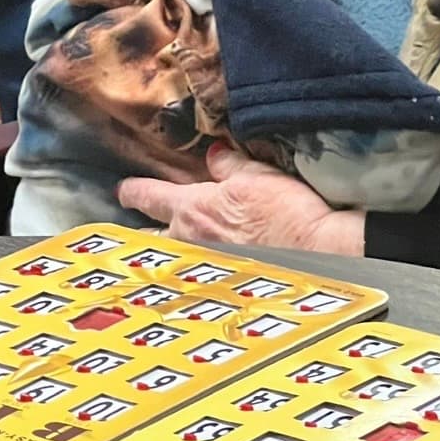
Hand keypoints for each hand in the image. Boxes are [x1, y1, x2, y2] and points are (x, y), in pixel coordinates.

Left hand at [117, 145, 365, 256]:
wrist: (315, 253)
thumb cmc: (286, 212)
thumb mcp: (257, 176)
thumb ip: (230, 165)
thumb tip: (215, 155)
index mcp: (194, 208)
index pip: (151, 196)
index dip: (134, 191)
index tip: (124, 190)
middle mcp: (192, 241)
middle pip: (155, 237)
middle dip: (146, 232)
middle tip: (138, 232)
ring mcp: (206, 267)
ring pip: (177, 259)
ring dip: (172, 255)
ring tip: (171, 253)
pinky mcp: (224, 284)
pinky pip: (201, 274)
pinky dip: (198, 272)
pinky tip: (205, 273)